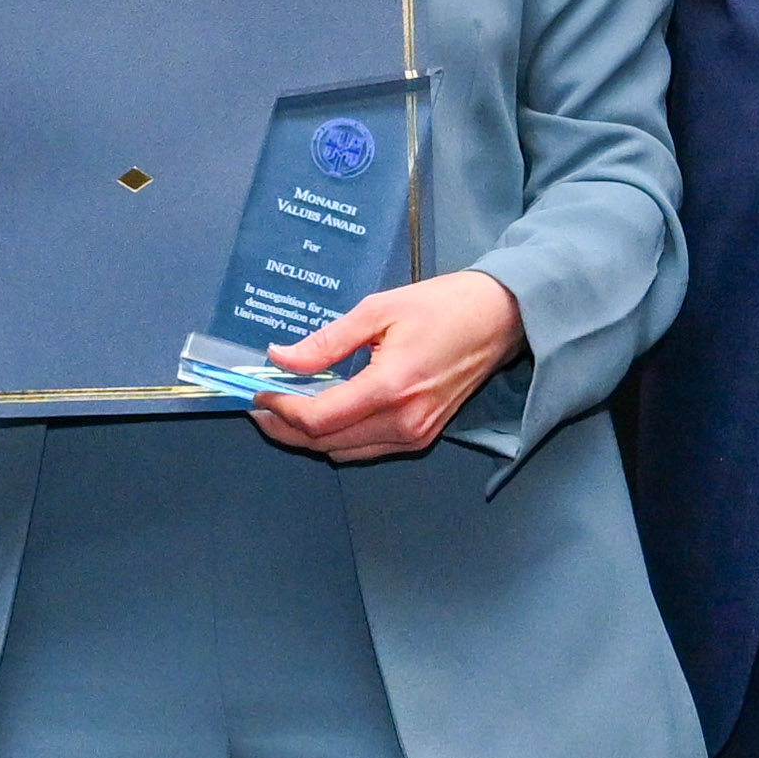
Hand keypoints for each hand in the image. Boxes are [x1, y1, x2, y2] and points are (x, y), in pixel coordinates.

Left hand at [252, 271, 525, 466]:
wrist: (499, 319)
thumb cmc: (443, 306)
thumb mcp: (378, 310)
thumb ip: (326, 341)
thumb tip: (280, 358)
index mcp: (390, 388)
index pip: (319, 419)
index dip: (281, 411)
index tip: (259, 394)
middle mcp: (403, 422)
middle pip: (326, 443)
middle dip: (286, 430)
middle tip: (260, 409)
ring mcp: (415, 435)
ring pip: (344, 451)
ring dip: (310, 437)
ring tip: (285, 411)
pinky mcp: (422, 437)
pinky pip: (367, 448)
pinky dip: (338, 437)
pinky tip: (324, 413)